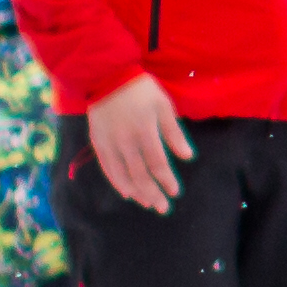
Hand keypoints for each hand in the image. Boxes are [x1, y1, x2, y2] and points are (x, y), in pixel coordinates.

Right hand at [85, 74, 195, 213]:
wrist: (107, 77)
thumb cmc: (141, 90)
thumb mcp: (163, 105)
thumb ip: (174, 133)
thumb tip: (188, 157)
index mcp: (144, 131)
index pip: (157, 164)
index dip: (166, 180)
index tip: (175, 192)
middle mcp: (125, 142)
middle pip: (140, 175)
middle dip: (153, 194)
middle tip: (164, 208)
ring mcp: (109, 144)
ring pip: (123, 176)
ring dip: (136, 192)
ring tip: (148, 204)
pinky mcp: (98, 143)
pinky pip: (107, 168)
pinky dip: (117, 183)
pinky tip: (127, 193)